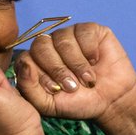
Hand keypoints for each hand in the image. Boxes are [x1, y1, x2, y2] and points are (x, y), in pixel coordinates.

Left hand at [14, 22, 135, 124]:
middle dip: (57, 69)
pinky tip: (96, 61)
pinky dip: (90, 51)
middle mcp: (48, 45)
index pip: (26, 58)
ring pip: (62, 39)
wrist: (110, 101)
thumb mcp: (48, 104)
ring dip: (76, 63)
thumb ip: (28, 88)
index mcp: (35, 61)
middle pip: (40, 45)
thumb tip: (25, 64)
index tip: (55, 90)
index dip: (40, 74)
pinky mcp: (89, 30)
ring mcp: (68, 35)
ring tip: (87, 79)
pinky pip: (83, 32)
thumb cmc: (77, 102)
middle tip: (73, 86)